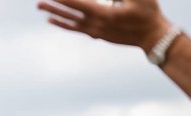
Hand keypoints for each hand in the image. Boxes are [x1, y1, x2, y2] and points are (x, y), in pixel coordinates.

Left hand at [37, 0, 170, 50]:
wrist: (152, 36)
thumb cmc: (148, 13)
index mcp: (104, 14)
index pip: (78, 3)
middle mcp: (95, 25)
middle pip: (70, 13)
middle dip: (53, 5)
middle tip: (38, 2)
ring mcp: (94, 31)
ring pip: (70, 22)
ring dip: (55, 14)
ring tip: (42, 9)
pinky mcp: (96, 35)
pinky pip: (75, 29)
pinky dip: (63, 24)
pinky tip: (53, 21)